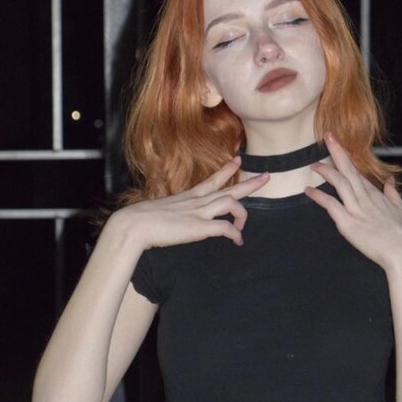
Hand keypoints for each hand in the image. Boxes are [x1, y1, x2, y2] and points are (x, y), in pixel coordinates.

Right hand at [112, 157, 268, 249]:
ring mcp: (199, 213)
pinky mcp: (199, 227)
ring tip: (244, 227)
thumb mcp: (162, 211)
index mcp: (189, 196)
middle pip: (229, 188)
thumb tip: (175, 220)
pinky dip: (235, 234)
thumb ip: (173, 213)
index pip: (212, 180)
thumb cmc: (142, 220)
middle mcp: (197, 201)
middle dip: (250, 183)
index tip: (237, 160)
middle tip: (267, 176)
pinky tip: (238, 241)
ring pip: (232, 204)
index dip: (227, 170)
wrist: (134, 224)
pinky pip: (225, 228)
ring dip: (243, 214)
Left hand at [304, 133, 401, 269]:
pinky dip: (318, 197)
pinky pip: (331, 205)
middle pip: (349, 170)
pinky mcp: (348, 223)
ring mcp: (356, 209)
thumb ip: (393, 194)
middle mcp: (365, 198)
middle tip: (328, 136)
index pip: (358, 172)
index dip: (347, 159)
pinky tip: (308, 191)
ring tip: (313, 164)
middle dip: (338, 151)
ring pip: (339, 183)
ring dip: (326, 171)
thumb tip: (390, 180)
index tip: (338, 146)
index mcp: (376, 195)